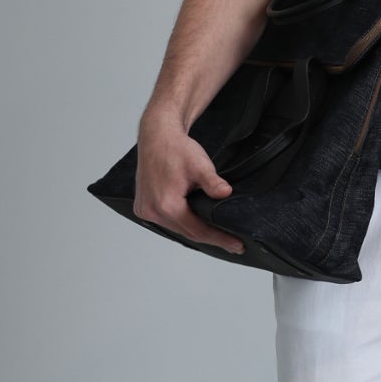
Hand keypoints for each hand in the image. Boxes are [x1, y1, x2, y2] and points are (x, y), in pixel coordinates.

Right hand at [134, 112, 247, 256]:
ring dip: (196, 232)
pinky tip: (197, 225)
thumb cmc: (176, 149)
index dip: (220, 238)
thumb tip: (226, 193)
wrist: (157, 137)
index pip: (198, 230)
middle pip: (188, 233)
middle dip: (212, 238)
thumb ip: (212, 182)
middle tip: (233, 244)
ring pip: (177, 229)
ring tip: (219, 237)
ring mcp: (145, 210)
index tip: (237, 245)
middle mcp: (152, 211)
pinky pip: (167, 223)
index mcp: (166, 204)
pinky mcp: (143, 207)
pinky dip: (182, 225)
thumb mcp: (199, 165)